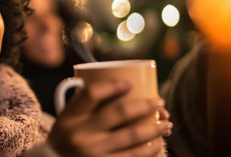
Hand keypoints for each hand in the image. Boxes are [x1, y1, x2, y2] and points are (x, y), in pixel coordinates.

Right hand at [48, 80, 171, 156]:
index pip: (92, 93)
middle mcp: (81, 134)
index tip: (130, 83)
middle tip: (159, 102)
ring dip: (154, 129)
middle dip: (145, 105)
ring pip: (132, 136)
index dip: (113, 85)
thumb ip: (84, 104)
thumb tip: (119, 86)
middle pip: (119, 112)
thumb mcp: (67, 120)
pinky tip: (158, 146)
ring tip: (166, 124)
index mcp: (70, 117)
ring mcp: (93, 153)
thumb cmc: (67, 139)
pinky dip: (149, 151)